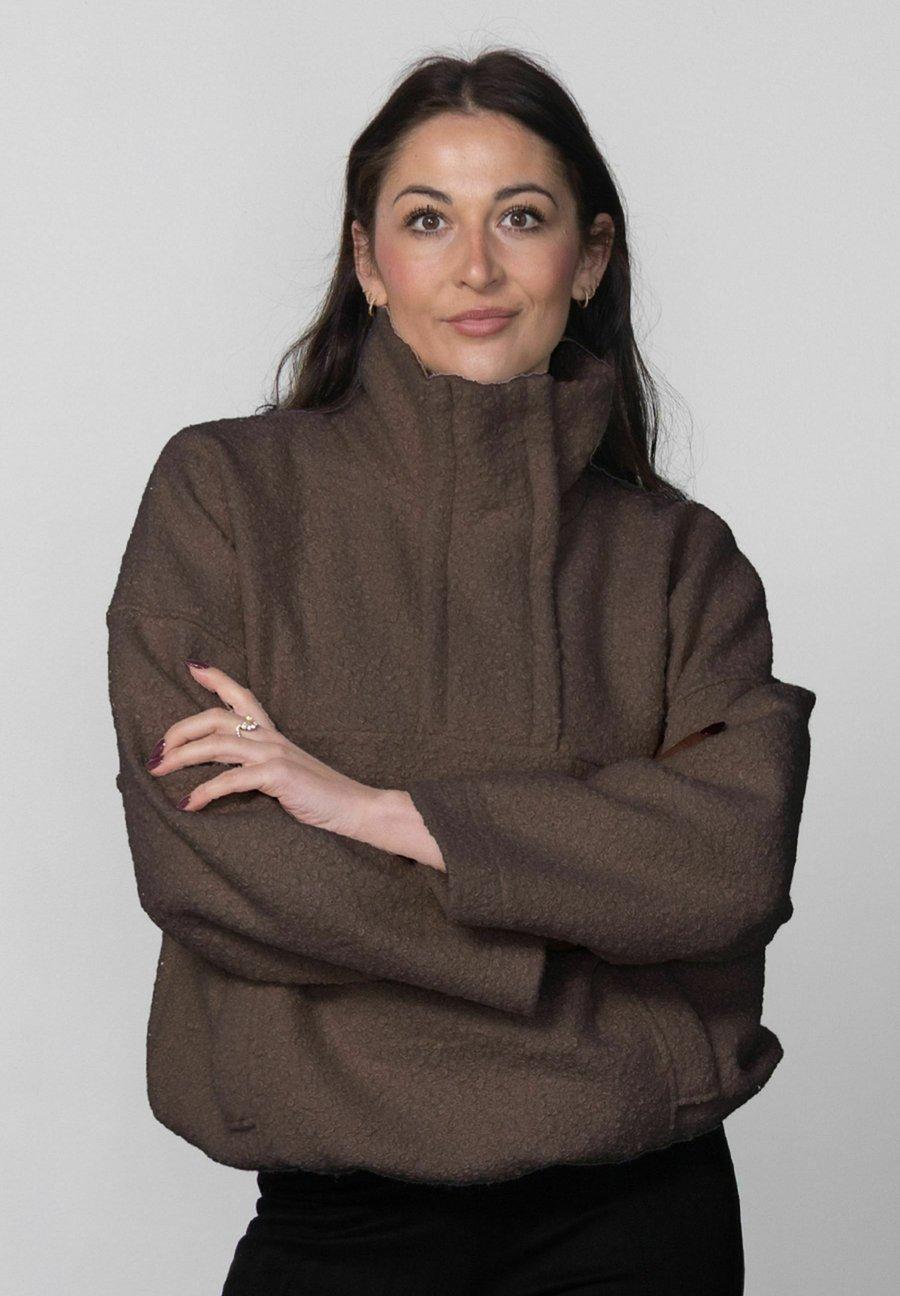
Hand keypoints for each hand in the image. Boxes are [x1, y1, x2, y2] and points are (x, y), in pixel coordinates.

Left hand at [144, 661, 381, 840]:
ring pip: (216, 744)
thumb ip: (260, 767)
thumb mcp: (287, 774)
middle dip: (180, 730)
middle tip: (156, 750)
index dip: (217, 679)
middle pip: (215, 719)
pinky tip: (189, 804)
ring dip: (181, 756)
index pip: (242, 697)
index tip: (193, 667)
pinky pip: (231, 779)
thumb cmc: (321, 797)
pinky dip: (204, 791)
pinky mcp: (277, 775)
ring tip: (159, 770)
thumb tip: (226, 773)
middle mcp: (271, 738)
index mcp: (273, 734)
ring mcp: (274, 754)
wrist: (356, 808)